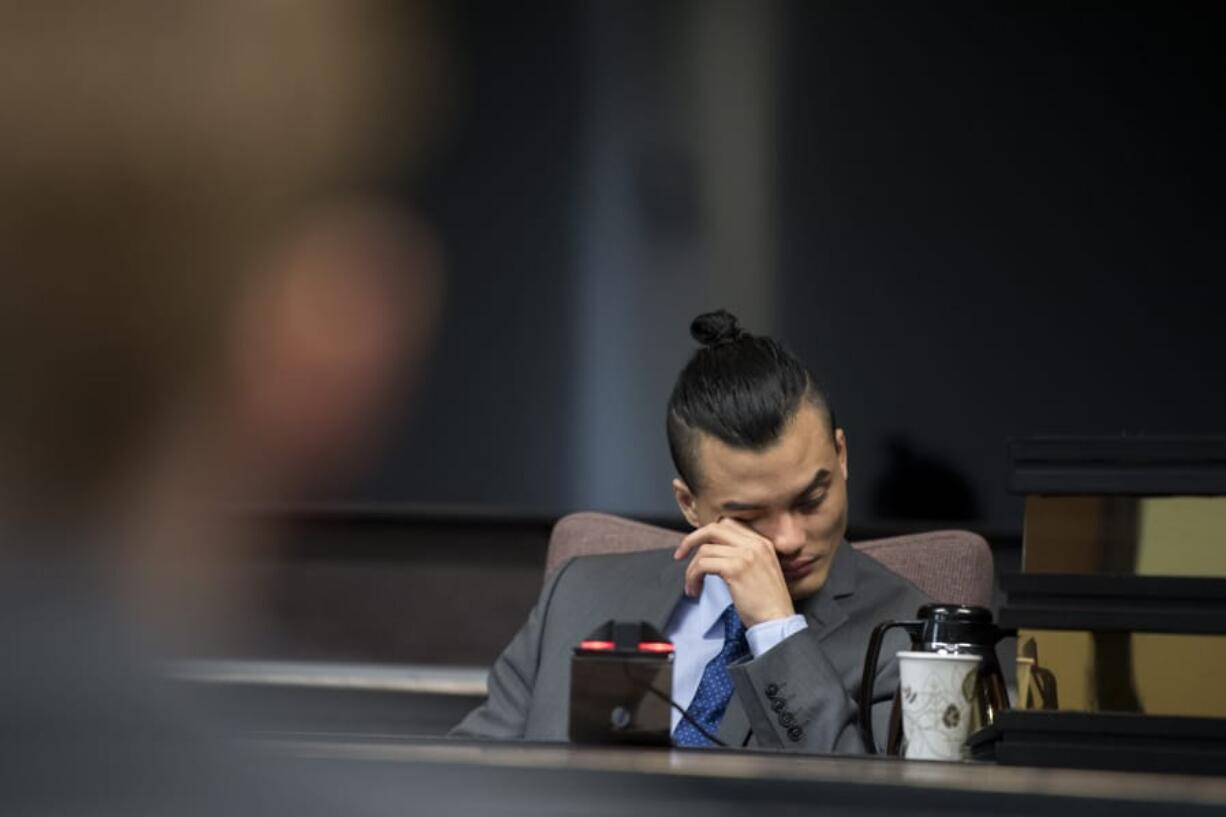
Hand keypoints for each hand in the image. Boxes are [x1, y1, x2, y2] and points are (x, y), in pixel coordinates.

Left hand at [674, 518, 794, 627]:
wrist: (778, 621)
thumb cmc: (767, 602)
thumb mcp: (760, 570)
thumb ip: (742, 556)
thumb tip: (713, 552)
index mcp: (762, 542)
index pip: (728, 524)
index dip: (707, 534)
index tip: (695, 547)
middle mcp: (755, 544)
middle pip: (714, 529)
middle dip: (691, 540)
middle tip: (680, 555)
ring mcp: (746, 555)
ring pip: (704, 550)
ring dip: (691, 569)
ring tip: (691, 585)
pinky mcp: (735, 569)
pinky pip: (703, 565)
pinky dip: (693, 576)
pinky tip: (694, 589)